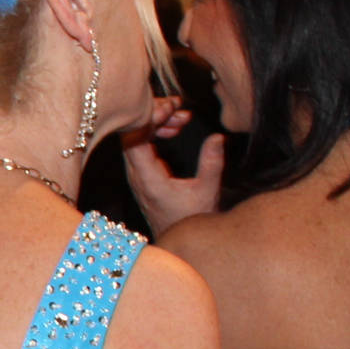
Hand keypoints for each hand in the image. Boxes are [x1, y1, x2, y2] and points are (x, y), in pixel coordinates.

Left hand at [121, 104, 224, 236]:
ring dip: (157, 122)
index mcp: (147, 179)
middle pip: (131, 133)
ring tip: (183, 116)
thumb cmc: (192, 221)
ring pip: (136, 137)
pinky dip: (157, 132)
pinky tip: (176, 127)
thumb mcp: (208, 191)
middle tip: (179, 107)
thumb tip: (217, 137)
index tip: (172, 107)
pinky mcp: (143, 173)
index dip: (150, 117)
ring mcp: (137, 173)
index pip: (135, 138)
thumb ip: (212, 162)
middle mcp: (136, 175)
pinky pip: (142, 144)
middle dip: (154, 114)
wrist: (179, 242)